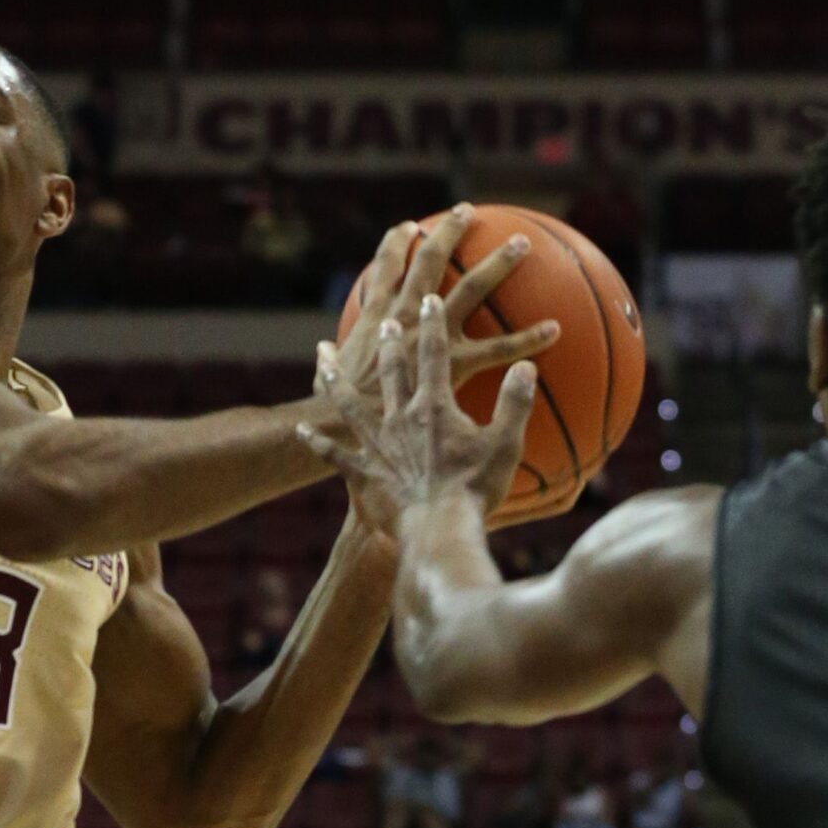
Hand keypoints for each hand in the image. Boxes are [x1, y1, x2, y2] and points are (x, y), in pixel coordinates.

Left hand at [303, 296, 538, 535]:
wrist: (436, 529)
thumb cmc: (474, 489)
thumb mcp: (505, 444)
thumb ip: (514, 403)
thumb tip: (526, 365)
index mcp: (434, 406)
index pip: (435, 355)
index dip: (433, 324)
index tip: (429, 298)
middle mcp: (400, 416)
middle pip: (391, 371)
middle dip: (388, 342)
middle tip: (383, 320)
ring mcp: (376, 443)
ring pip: (349, 402)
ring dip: (336, 377)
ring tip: (322, 355)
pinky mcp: (361, 472)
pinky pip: (333, 453)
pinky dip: (316, 441)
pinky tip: (300, 431)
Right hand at [317, 206, 557, 438]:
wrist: (351, 429)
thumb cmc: (341, 410)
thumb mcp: (329, 375)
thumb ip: (334, 361)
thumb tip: (326, 355)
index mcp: (376, 316)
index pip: (385, 268)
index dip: (396, 243)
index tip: (409, 226)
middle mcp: (405, 315)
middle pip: (430, 261)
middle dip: (448, 234)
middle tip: (467, 212)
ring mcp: (433, 335)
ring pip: (470, 288)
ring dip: (497, 263)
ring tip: (522, 243)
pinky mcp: (456, 362)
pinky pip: (499, 347)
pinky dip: (529, 337)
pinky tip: (555, 329)